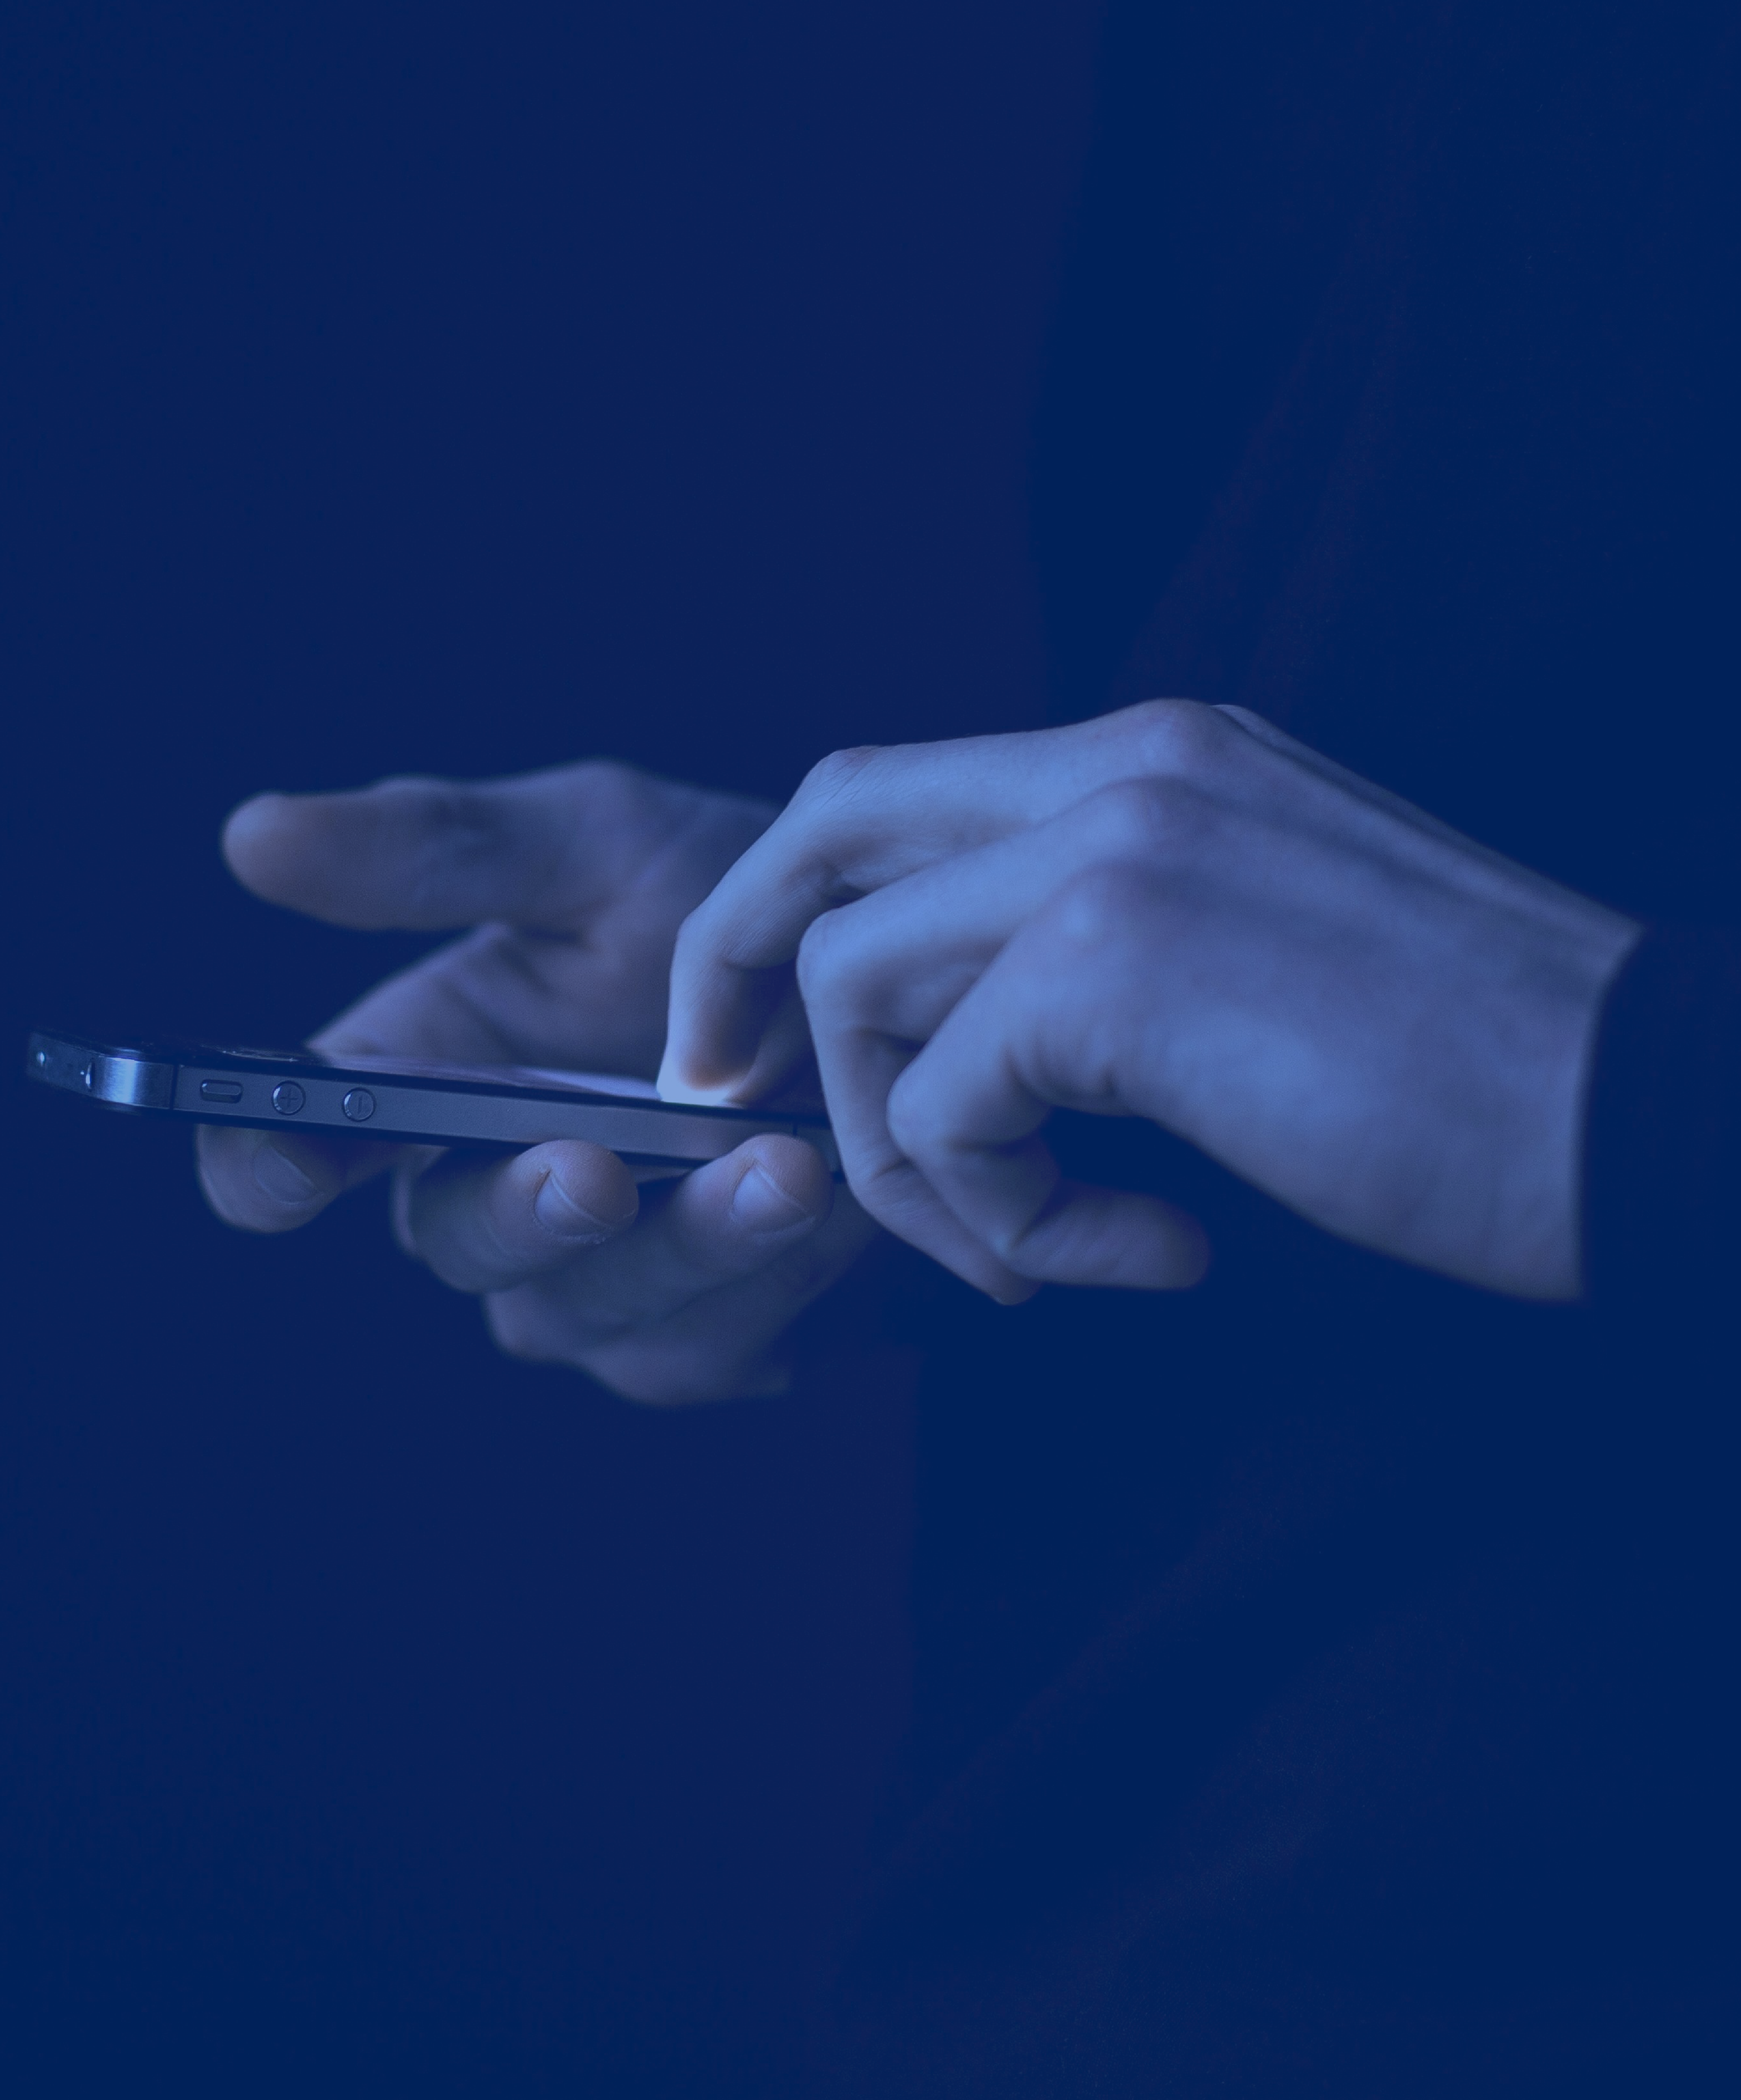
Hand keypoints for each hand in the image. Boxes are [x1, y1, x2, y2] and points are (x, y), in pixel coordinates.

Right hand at [195, 762, 878, 1400]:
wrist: (900, 979)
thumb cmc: (729, 901)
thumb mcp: (600, 843)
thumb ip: (441, 849)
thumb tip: (251, 834)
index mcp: (423, 1078)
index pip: (292, 1155)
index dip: (268, 1169)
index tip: (297, 1160)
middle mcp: (486, 1196)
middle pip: (454, 1246)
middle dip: (522, 1213)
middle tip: (595, 1170)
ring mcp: (591, 1285)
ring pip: (588, 1312)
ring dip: (683, 1248)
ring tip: (782, 1165)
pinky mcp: (700, 1339)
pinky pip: (706, 1343)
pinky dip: (773, 1274)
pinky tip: (833, 1195)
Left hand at [659, 702, 1640, 1302]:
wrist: (1645, 1115)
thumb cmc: (1467, 1073)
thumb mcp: (1255, 955)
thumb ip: (1097, 950)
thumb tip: (951, 1036)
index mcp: (1153, 754)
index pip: (888, 788)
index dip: (787, 905)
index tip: (753, 1032)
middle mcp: (1122, 763)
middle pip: (821, 830)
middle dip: (734, 967)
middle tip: (722, 1095)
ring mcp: (1116, 845)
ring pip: (857, 985)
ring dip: (899, 1153)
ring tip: (1026, 1247)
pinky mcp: (1118, 961)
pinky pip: (941, 1107)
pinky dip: (994, 1214)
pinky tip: (1125, 1251)